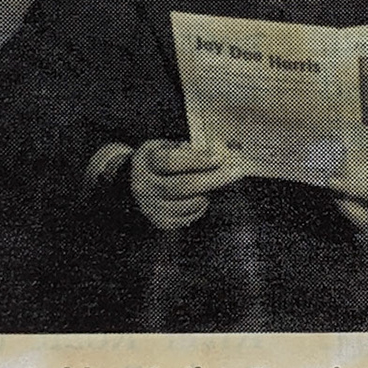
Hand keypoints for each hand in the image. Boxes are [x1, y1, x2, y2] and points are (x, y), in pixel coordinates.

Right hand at [129, 139, 246, 230]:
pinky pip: (187, 218)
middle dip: (213, 179)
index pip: (172, 161)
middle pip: (183, 185)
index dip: (198, 159)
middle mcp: (144, 186)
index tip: (219, 157)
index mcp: (146, 161)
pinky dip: (200, 208)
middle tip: (236, 172)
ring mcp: (150, 206)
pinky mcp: (159, 221)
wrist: (131, 183)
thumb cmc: (156, 161)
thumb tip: (216, 152)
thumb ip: (186, 149)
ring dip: (207, 195)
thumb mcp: (164, 146)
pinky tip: (201, 198)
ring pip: (187, 204)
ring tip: (211, 185)